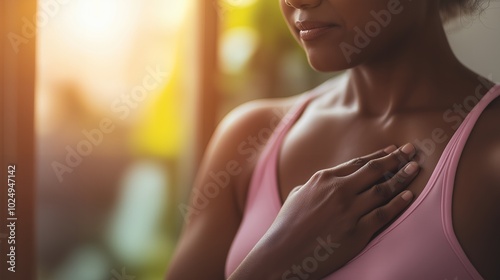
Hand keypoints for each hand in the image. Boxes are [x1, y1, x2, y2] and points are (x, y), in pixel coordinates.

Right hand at [229, 143, 418, 279]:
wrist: (282, 253)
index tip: (393, 150)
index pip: (359, 163)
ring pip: (383, 190)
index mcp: (324, 179)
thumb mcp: (298, 194)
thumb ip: (317, 184)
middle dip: (396, 159)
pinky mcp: (356, 232)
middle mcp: (338, 191)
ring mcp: (348, 212)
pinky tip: (409, 196)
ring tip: (415, 169)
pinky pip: (383, 214)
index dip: (380, 155)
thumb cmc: (287, 224)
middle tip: (412, 152)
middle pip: (375, 171)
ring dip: (402, 178)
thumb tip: (332, 179)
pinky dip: (398, 203)